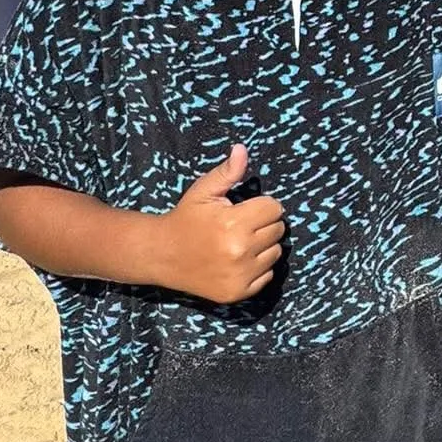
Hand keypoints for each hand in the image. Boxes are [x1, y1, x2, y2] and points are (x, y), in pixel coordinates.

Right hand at [149, 145, 284, 303]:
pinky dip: (258, 267)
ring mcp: (240, 275)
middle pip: (278, 230)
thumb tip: (242, 149)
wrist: (163, 255)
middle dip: (264, 224)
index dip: (262, 205)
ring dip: (264, 246)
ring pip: (276, 253)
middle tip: (242, 225)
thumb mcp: (203, 191)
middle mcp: (240, 251)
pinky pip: (268, 275)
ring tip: (240, 242)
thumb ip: (227, 172)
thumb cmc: (186, 218)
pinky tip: (238, 261)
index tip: (245, 208)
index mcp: (233, 223)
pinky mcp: (239, 292)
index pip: (275, 209)